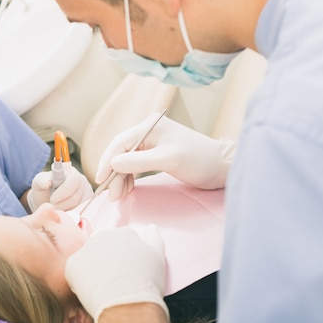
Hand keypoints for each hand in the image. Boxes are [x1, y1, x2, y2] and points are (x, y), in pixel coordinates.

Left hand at [28, 162, 93, 211]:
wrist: (47, 201)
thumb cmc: (44, 189)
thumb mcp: (38, 182)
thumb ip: (41, 181)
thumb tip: (47, 183)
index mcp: (70, 172)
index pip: (74, 181)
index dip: (64, 192)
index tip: (53, 199)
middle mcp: (82, 181)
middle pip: (76, 197)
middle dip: (61, 204)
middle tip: (52, 206)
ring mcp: (86, 193)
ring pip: (78, 207)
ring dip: (64, 210)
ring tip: (56, 208)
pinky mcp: (87, 205)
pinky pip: (80, 213)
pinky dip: (70, 215)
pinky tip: (63, 211)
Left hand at [64, 226, 168, 322]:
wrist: (127, 301)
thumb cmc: (145, 282)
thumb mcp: (157, 256)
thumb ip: (154, 238)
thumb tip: (151, 228)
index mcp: (124, 233)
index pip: (120, 239)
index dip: (123, 255)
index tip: (126, 267)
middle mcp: (104, 236)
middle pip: (102, 246)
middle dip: (106, 259)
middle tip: (115, 277)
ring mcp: (86, 248)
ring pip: (87, 257)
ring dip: (92, 267)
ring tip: (105, 285)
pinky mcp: (73, 263)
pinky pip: (74, 270)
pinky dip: (80, 279)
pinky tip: (92, 289)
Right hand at [96, 113, 234, 199]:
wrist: (222, 166)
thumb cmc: (199, 160)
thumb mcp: (168, 160)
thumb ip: (139, 161)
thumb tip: (113, 164)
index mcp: (149, 126)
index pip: (120, 143)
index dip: (107, 161)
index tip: (100, 180)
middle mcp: (148, 131)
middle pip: (121, 152)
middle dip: (114, 174)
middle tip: (112, 196)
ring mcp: (152, 141)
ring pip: (126, 160)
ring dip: (121, 177)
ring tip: (120, 195)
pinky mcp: (156, 153)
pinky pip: (135, 164)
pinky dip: (130, 176)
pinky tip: (128, 188)